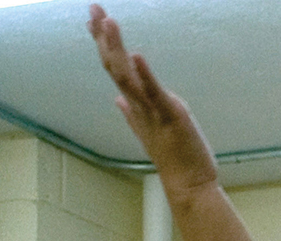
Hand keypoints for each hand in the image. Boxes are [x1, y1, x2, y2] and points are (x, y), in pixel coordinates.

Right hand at [90, 7, 219, 198]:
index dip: (102, 43)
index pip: (113, 67)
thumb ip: (131, 112)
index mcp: (135, 104)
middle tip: (94, 8)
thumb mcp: (149, 129)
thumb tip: (117, 100)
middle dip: (103, 36)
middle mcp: (139, 105)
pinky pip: (154, 93)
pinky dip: (145, 74)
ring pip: (127, 76)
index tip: (91, 20)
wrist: (188, 184)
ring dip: (116, 48)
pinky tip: (137, 55)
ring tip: (109, 21)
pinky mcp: (170, 116)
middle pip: (114, 65)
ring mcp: (152, 110)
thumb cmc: (174, 157)